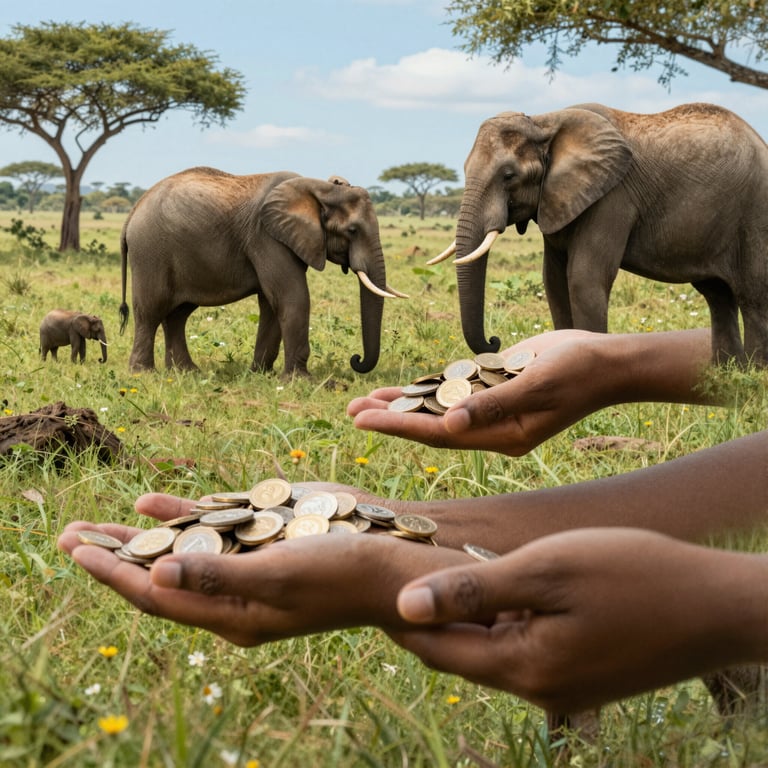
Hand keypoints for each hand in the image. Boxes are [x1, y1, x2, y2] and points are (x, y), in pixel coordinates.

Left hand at [57, 492, 470, 644]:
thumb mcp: (281, 575)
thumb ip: (218, 576)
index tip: (73, 550)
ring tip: (94, 526)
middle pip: (159, 577)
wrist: (393, 564)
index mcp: (233, 616)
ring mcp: (249, 569)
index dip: (112, 573)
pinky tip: (155, 505)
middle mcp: (234, 596)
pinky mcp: (264, 543)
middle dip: (112, 556)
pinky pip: (212, 532)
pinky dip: (182, 518)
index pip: (157, 597)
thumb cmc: (345, 572)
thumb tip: (154, 578)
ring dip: (138, 538)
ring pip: (180, 554)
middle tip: (67, 535)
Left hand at [348, 330, 604, 455]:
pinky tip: (400, 388)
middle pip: (430, 427)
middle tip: (350, 411)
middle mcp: (492, 428)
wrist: (606, 361)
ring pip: (437, 410)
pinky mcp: (493, 389)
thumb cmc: (578, 372)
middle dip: (390, 419)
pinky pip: (452, 393)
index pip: (439, 436)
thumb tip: (450, 424)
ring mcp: (492, 409)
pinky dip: (426, 390)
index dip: (398, 427)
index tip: (363, 420)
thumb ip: (494, 405)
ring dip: (402, 405)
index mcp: (502, 436)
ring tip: (363, 401)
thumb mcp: (537, 385)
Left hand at [391, 528, 764, 711]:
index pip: (436, 648)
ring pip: (492, 650)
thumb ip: (472, 590)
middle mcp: (537, 689)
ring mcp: (563, 686)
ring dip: (466, 619)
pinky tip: (499, 592)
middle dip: (427, 619)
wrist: (718, 607)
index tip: (373, 585)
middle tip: (397, 576)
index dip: (400, 618)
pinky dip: (503, 622)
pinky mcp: (583, 675)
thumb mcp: (546, 569)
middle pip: (460, 654)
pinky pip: (524, 649)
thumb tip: (403, 606)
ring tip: (441, 577)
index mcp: (521, 667)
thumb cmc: (633, 575)